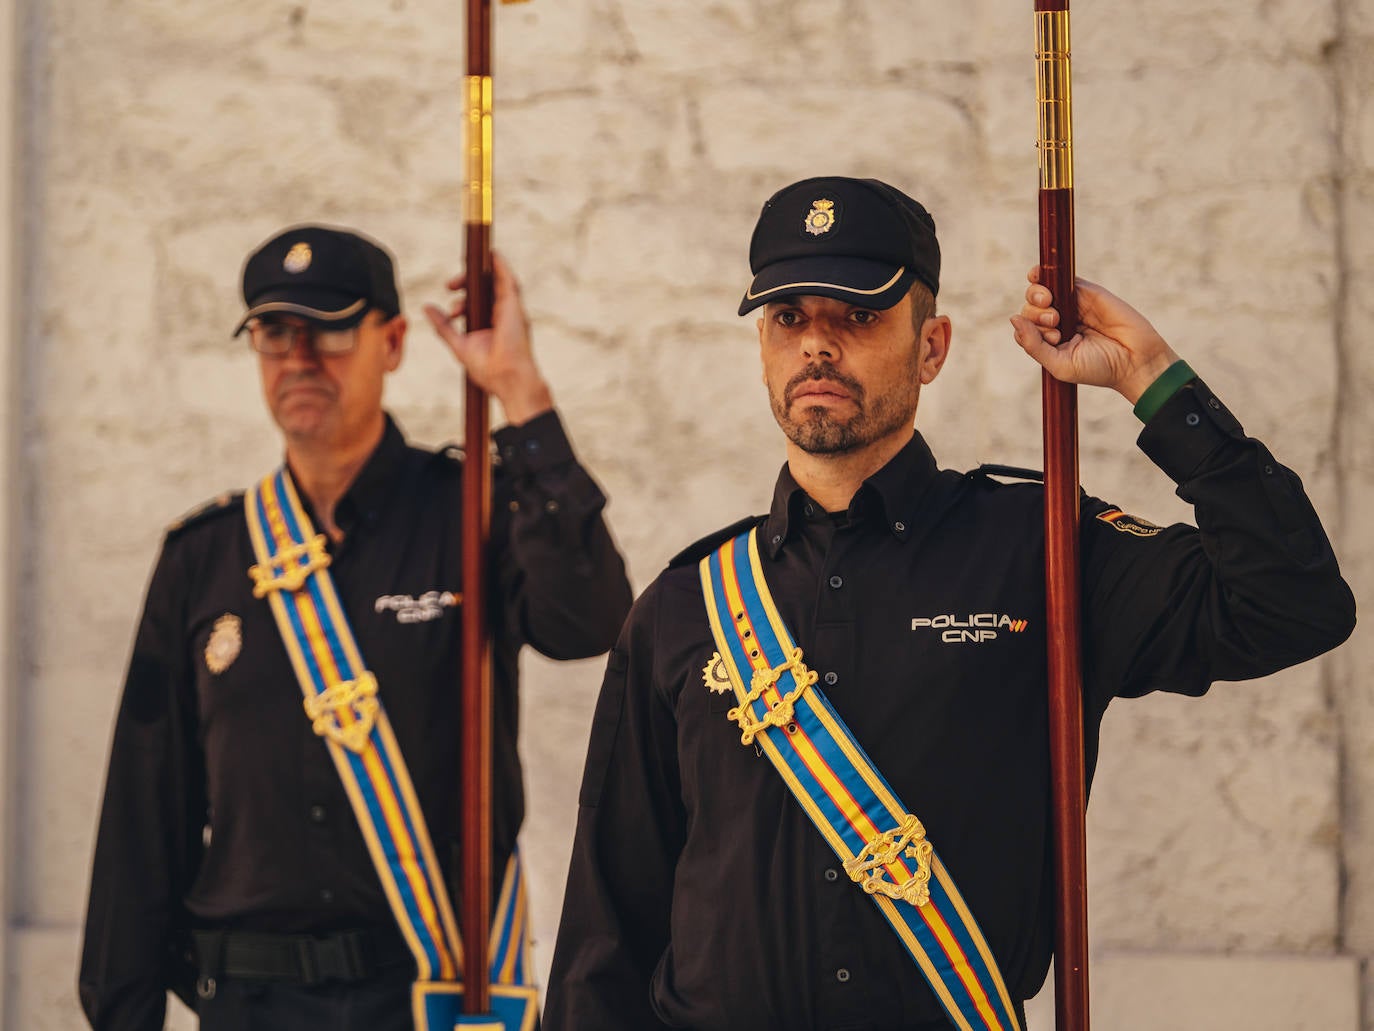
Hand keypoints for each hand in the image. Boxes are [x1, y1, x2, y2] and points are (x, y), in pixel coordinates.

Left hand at [424, 252, 553, 425]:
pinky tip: (492, 254)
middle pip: (486, 288)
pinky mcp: (515, 306)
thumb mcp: (458, 344)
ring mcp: (510, 310)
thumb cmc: (487, 369)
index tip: (449, 292)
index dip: (463, 292)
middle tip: (450, 286)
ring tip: (464, 270)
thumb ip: (443, 326)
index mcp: (490, 323)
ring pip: (497, 281)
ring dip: (482, 271)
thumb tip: (427, 307)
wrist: (506, 379)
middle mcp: (502, 314)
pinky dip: (501, 266)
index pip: (478, 299)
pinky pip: (509, 280)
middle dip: (467, 282)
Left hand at [1009, 266, 1180, 404]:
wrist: (1135, 359)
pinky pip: (1060, 277)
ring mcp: (1070, 306)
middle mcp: (1057, 323)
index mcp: (1049, 342)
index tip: (1053, 338)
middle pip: (1030, 308)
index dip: (1029, 329)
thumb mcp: (1059, 364)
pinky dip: (1045, 274)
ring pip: (1040, 291)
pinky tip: (1041, 278)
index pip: (1025, 327)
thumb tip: (1013, 319)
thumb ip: (1034, 345)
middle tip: (1054, 321)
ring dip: (1036, 293)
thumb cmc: (1097, 368)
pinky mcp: (1085, 291)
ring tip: (1050, 304)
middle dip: (1034, 312)